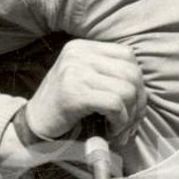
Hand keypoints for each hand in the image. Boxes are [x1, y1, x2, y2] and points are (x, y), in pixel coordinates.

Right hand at [25, 40, 146, 140]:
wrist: (34, 126)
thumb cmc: (66, 109)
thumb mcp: (87, 82)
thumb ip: (111, 77)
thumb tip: (144, 92)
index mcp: (83, 47)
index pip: (128, 57)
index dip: (138, 84)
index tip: (133, 107)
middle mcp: (78, 53)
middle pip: (132, 73)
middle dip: (138, 103)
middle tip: (130, 123)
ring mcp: (74, 71)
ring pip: (126, 90)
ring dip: (129, 116)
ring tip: (118, 129)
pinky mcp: (73, 92)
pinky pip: (115, 104)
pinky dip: (120, 122)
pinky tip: (110, 131)